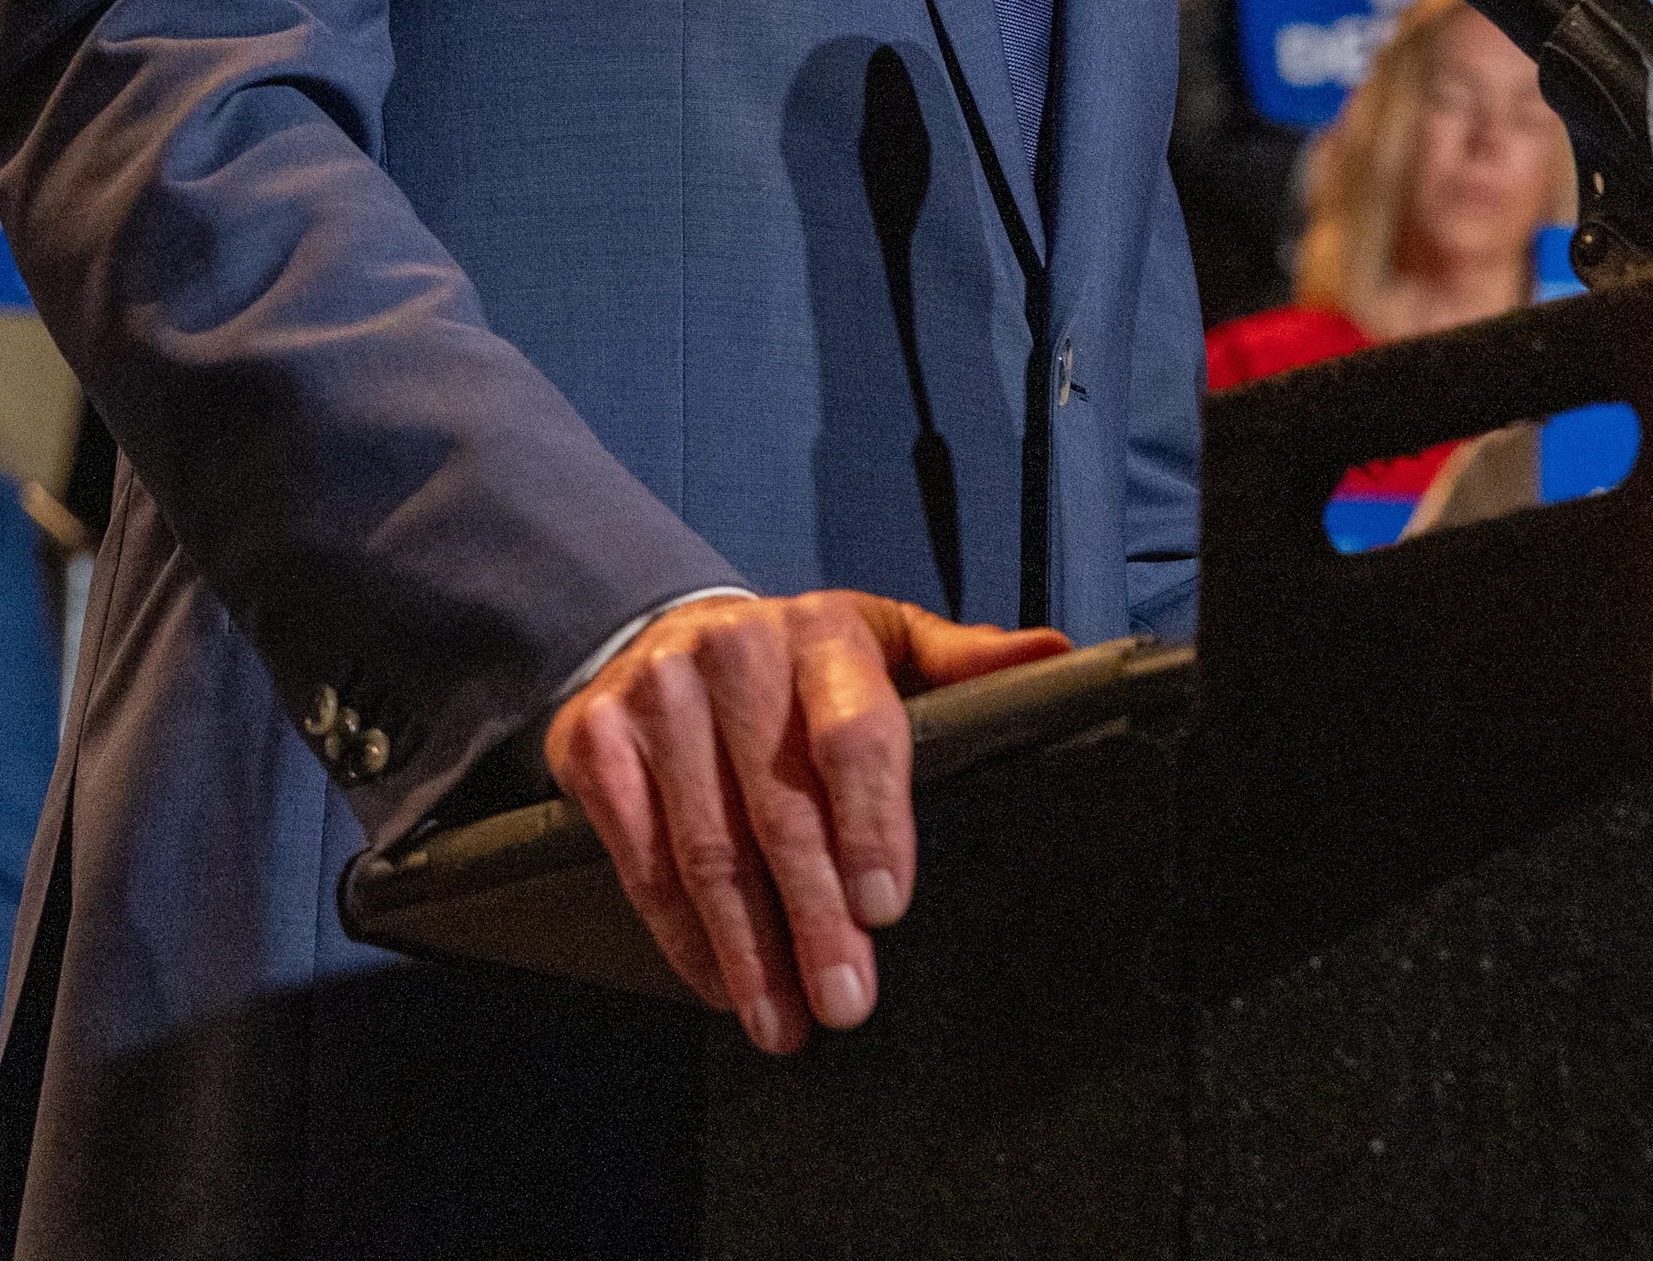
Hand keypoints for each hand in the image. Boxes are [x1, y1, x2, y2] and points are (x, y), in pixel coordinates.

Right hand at [543, 593, 1065, 1055]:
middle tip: (845, 1001)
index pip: (854, 731)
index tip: (887, 908)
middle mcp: (734, 651)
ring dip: (747, 949)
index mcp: (821, 629)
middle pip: (780, 808)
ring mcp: (656, 694)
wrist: (665, 634)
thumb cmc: (799, 666)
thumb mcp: (883, 647)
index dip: (871, 823)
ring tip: (783, 1023)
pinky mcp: (593, 740)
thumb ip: (962, 663)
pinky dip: (679, 933)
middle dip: (814, 919)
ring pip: (705, 845)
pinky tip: (718, 983)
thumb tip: (1059, 655)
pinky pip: (637, 856)